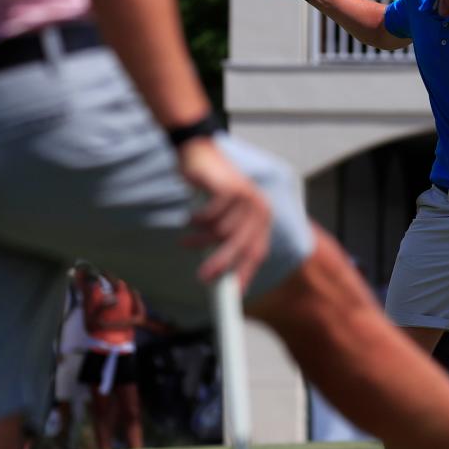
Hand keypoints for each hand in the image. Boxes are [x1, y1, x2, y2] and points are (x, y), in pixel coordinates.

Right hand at [179, 138, 272, 288]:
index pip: (257, 253)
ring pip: (221, 233)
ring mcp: (247, 198)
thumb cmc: (211, 192)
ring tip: (186, 238)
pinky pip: (210, 217)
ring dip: (199, 239)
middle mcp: (259, 209)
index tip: (234, 294)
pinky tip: (190, 217)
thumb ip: (227, 241)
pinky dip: (196, 221)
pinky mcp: (230, 189)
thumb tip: (219, 276)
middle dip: (221, 265)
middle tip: (202, 277)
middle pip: (241, 247)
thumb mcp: (224, 218)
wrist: (200, 154)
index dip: (245, 274)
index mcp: (262, 219)